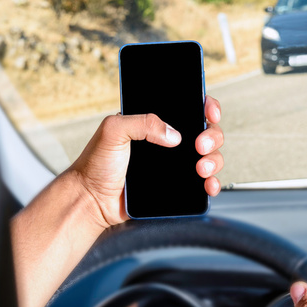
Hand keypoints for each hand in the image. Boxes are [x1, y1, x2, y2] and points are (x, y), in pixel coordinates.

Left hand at [71, 95, 223, 227]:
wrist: (92, 200)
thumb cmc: (95, 165)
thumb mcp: (112, 131)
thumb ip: (141, 122)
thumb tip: (173, 134)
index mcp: (153, 123)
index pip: (188, 107)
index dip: (205, 106)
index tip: (209, 111)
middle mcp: (167, 142)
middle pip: (206, 131)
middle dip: (212, 136)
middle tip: (199, 146)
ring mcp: (174, 165)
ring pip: (210, 156)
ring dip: (214, 160)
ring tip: (201, 168)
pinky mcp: (176, 186)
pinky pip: (203, 182)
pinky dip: (212, 183)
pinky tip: (207, 185)